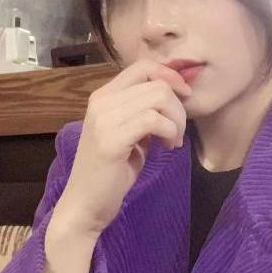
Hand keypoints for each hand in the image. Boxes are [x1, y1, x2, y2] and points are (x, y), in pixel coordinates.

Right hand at [52, 58, 192, 236]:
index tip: (185, 97)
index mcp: (103, 96)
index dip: (171, 76)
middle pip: (157, 83)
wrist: (86, 206)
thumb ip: (145, 111)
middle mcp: (101, 101)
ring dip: (176, 121)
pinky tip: (168, 147)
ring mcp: (104, 119)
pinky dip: (170, 132)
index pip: (143, 66)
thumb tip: (176, 94)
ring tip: (173, 142)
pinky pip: (154, 120)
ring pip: (159, 98)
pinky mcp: (111, 139)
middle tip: (178, 133)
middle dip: (179, 107)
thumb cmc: (110, 173)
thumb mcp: (130, 134)